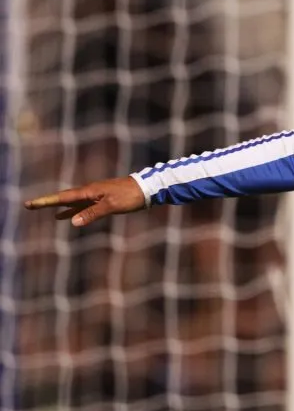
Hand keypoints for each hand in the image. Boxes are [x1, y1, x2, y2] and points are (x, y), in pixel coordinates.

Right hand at [24, 176, 145, 226]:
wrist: (147, 188)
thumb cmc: (130, 196)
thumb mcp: (112, 206)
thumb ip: (92, 213)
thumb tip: (72, 221)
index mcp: (89, 191)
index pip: (63, 198)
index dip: (46, 201)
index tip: (30, 203)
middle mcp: (90, 191)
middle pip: (64, 198)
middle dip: (47, 202)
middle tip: (29, 205)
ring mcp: (96, 195)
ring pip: (72, 202)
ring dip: (58, 206)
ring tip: (44, 210)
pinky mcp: (102, 199)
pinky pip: (82, 205)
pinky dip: (72, 210)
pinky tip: (67, 216)